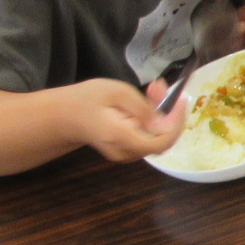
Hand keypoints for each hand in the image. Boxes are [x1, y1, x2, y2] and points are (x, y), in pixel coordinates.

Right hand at [70, 77, 185, 161]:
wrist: (64, 116)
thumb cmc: (87, 99)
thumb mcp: (116, 92)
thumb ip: (142, 107)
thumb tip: (163, 121)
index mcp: (122, 137)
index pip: (161, 142)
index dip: (176, 123)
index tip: (180, 100)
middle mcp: (125, 152)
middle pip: (161, 139)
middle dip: (168, 114)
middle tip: (161, 90)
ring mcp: (126, 154)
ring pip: (155, 138)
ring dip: (160, 117)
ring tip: (152, 92)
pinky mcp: (126, 151)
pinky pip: (146, 138)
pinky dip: (151, 122)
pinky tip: (144, 105)